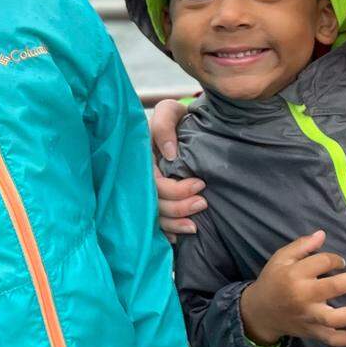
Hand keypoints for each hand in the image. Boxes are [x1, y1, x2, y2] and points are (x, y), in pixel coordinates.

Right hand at [149, 99, 205, 238]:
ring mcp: (147, 190)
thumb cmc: (178, 117)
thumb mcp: (170, 111)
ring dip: (175, 224)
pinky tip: (179, 235)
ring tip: (196, 226)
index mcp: (142, 158)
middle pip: (155, 203)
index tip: (200, 184)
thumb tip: (169, 154)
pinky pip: (156, 223)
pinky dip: (167, 231)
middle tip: (203, 203)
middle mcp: (142, 177)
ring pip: (155, 217)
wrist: (188, 123)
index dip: (176, 190)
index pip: (154, 183)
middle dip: (179, 208)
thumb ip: (165, 125)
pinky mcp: (157, 199)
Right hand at [239, 230, 345, 346]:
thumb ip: (301, 246)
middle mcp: (303, 296)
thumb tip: (322, 235)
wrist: (260, 312)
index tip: (340, 262)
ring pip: (334, 318)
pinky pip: (331, 339)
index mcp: (294, 275)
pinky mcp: (312, 332)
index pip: (322, 263)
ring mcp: (309, 317)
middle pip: (333, 287)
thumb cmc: (273, 280)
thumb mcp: (280, 258)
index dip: (335, 259)